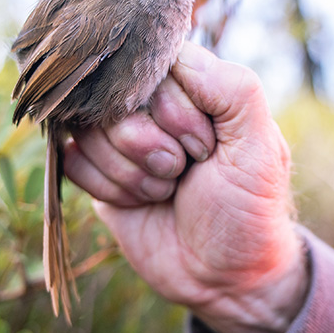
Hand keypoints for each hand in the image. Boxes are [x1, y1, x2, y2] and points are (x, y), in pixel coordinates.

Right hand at [64, 42, 307, 332]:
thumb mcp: (261, 146)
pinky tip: (141, 202)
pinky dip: (110, 188)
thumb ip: (233, 88)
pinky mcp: (96, 169)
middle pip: (115, 96)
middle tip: (186, 171)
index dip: (174, 110)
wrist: (223, 276)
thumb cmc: (249, 208)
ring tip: (168, 189)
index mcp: (196, 86)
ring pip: (89, 129)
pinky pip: (72, 159)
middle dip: (153, 146)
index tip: (205, 148)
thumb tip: (173, 56)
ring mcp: (120, 136)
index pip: (155, 64)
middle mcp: (153, 104)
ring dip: (134, 173)